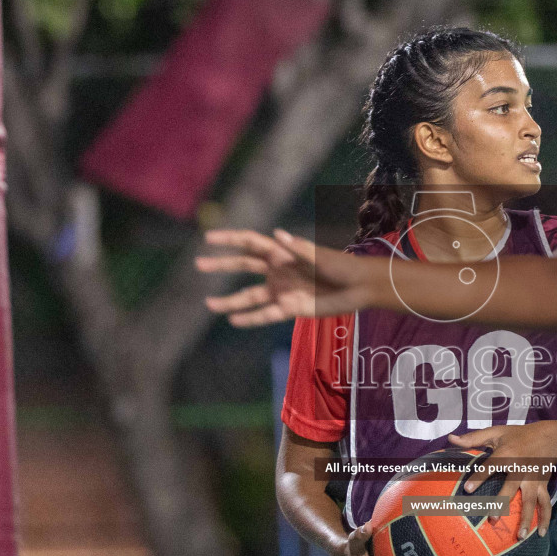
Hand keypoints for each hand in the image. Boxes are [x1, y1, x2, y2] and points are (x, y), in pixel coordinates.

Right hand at [196, 229, 375, 326]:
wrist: (358, 288)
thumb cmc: (341, 265)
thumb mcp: (320, 256)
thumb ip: (299, 249)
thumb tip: (278, 234)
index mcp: (282, 253)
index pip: (249, 243)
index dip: (228, 240)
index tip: (207, 238)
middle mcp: (277, 270)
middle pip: (242, 266)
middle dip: (221, 265)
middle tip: (198, 265)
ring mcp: (281, 290)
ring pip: (249, 295)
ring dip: (230, 301)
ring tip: (209, 304)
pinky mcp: (290, 309)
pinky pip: (265, 315)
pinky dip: (250, 318)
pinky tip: (234, 321)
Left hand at [449, 422, 556, 537]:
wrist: (551, 437)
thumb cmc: (519, 435)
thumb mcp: (496, 432)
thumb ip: (473, 438)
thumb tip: (451, 439)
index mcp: (507, 454)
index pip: (491, 466)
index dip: (479, 477)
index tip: (467, 490)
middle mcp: (521, 469)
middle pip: (511, 488)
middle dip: (502, 503)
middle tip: (492, 519)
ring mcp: (533, 480)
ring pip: (531, 501)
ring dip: (526, 518)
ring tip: (520, 536)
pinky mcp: (542, 486)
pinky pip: (545, 504)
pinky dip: (545, 518)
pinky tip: (541, 533)